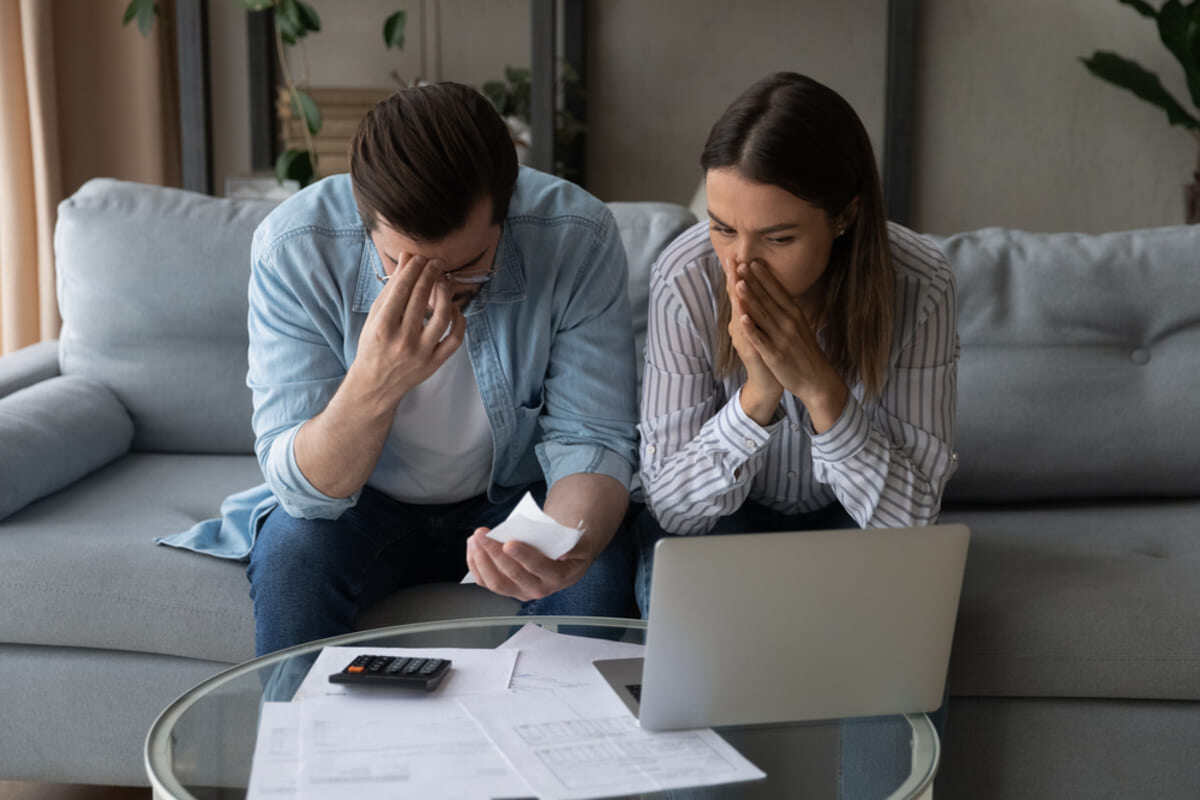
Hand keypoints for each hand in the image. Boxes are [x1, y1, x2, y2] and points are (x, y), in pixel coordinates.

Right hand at [349, 254, 465, 410]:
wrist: (375, 384)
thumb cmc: (373, 346)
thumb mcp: (375, 317)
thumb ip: (391, 288)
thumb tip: (407, 258)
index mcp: (382, 327)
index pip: (402, 289)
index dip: (414, 269)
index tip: (420, 257)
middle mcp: (402, 340)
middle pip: (422, 298)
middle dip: (431, 274)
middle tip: (436, 262)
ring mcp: (421, 353)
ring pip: (443, 316)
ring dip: (446, 294)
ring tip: (445, 281)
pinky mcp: (434, 363)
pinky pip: (455, 339)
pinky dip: (459, 321)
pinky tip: (455, 309)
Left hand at [466, 527, 594, 601]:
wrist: (566, 561)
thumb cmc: (570, 547)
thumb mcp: (580, 543)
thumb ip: (572, 545)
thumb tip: (562, 551)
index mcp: (557, 576)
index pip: (538, 568)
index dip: (522, 556)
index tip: (508, 543)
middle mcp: (538, 589)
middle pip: (512, 575)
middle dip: (494, 552)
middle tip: (482, 534)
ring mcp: (520, 591)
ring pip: (495, 582)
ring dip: (481, 559)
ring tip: (475, 538)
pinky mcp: (507, 588)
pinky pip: (486, 582)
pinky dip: (476, 564)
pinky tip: (473, 547)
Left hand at [734, 260, 848, 431]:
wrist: (817, 380)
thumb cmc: (805, 351)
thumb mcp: (800, 326)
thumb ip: (788, 310)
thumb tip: (779, 293)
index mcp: (795, 314)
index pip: (777, 291)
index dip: (764, 276)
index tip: (752, 261)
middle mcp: (789, 323)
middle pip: (768, 299)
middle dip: (753, 281)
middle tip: (740, 264)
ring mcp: (782, 339)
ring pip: (763, 316)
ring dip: (750, 299)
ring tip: (738, 283)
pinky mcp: (776, 355)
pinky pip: (761, 340)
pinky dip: (752, 328)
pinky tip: (742, 318)